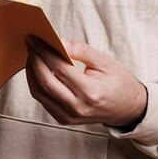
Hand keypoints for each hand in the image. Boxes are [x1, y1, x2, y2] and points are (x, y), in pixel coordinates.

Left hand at [25, 36, 147, 129]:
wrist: (127, 108)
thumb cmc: (118, 81)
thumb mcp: (104, 61)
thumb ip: (81, 50)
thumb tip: (58, 40)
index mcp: (90, 91)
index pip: (59, 68)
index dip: (44, 51)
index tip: (35, 38)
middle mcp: (78, 107)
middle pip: (45, 82)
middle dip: (34, 60)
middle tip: (30, 44)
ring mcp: (70, 117)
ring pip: (39, 93)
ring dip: (31, 72)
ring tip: (32, 55)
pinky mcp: (64, 120)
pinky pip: (43, 101)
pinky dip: (36, 84)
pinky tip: (38, 70)